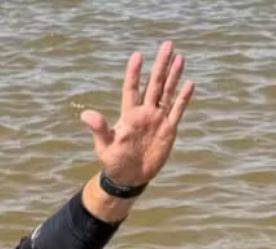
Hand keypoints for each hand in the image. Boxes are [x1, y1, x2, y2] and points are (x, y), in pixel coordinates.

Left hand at [80, 40, 195, 186]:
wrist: (129, 177)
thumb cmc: (113, 161)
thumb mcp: (104, 146)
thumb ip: (98, 129)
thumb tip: (85, 115)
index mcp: (129, 115)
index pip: (132, 89)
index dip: (134, 73)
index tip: (137, 55)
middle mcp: (144, 113)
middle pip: (154, 84)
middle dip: (160, 65)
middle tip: (167, 45)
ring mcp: (158, 119)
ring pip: (168, 93)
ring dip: (174, 76)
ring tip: (179, 57)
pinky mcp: (169, 129)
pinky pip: (177, 110)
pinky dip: (183, 98)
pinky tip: (189, 83)